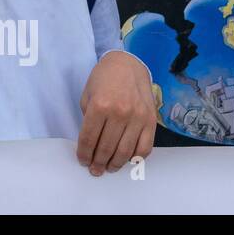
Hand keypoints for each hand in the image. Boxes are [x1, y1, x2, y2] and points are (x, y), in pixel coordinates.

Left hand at [77, 50, 156, 175]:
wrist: (127, 64)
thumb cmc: (103, 78)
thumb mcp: (88, 95)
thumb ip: (88, 118)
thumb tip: (90, 144)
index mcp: (100, 106)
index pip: (89, 138)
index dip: (84, 153)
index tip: (82, 160)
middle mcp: (120, 113)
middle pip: (107, 148)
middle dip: (98, 162)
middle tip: (95, 170)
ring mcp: (138, 118)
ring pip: (126, 151)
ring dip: (116, 164)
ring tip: (108, 168)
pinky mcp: (151, 121)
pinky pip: (145, 147)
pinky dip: (135, 158)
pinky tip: (127, 161)